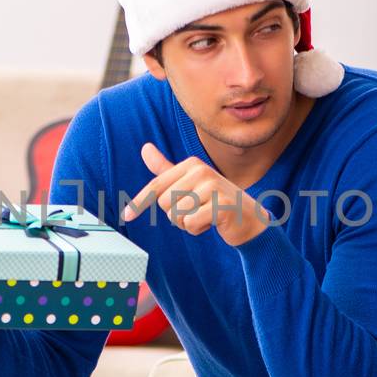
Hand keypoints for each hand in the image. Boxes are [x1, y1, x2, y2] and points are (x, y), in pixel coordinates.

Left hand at [121, 143, 267, 246]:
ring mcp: (212, 187)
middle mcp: (201, 171)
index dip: (139, 203)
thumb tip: (144, 147)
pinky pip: (191, 224)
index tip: (126, 217)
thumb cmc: (215, 202)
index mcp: (191, 164)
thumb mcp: (189, 183)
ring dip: (188, 224)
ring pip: (177, 216)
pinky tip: (212, 224)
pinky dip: (198, 229)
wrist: (249, 219)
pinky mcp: (221, 205)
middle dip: (176, 215)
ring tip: (205, 216)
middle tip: (196, 211)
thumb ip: (166, 168)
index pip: (156, 186)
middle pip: (164, 204)